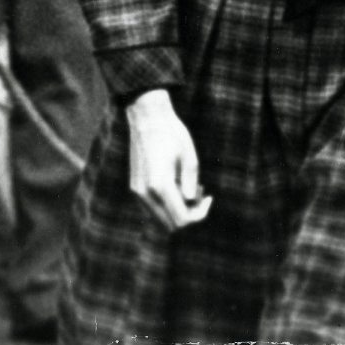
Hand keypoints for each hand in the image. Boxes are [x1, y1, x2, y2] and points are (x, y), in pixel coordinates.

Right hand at [125, 89, 212, 230]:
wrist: (148, 119)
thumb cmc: (172, 134)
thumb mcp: (190, 156)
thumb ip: (191, 183)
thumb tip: (192, 202)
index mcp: (160, 186)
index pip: (180, 219)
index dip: (199, 215)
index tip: (209, 198)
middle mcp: (145, 194)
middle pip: (169, 225)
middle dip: (189, 215)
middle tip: (202, 193)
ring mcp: (137, 192)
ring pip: (160, 218)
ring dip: (178, 210)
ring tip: (192, 187)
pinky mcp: (135, 188)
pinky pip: (153, 207)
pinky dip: (168, 203)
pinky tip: (179, 184)